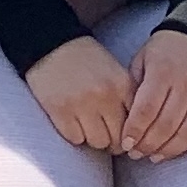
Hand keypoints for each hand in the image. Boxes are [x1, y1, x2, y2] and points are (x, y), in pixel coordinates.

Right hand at [23, 34, 133, 152]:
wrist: (50, 44)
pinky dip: (74, 135)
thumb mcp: (115, 73)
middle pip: (118, 139)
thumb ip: (127, 99)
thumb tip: (134, 133)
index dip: (131, 135)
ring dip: (93, 139)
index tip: (125, 137)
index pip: (136, 125)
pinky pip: (75, 139)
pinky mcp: (59, 110)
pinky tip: (72, 122)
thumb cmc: (85, 61)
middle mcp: (105, 96)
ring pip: (98, 142)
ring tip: (88, 127)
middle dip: (113, 142)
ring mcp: (81, 103)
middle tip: (105, 135)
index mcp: (122, 85)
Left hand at [121, 28, 186, 159]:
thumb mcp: (143, 59)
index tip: (126, 144)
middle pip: (166, 125)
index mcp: (163, 72)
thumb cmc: (166, 50)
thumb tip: (125, 119)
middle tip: (136, 154)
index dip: (135, 131)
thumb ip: (134, 86)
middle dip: (148, 144)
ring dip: (170, 150)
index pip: (146, 109)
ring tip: (154, 156)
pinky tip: (181, 149)